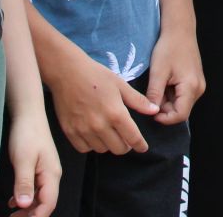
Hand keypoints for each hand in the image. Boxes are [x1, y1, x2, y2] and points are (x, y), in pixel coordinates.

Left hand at [3, 105, 61, 212]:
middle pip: (45, 202)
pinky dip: (26, 197)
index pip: (48, 203)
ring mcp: (46, 171)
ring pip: (40, 196)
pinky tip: (13, 200)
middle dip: (31, 214)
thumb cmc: (26, 134)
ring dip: (28, 207)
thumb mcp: (23, 160)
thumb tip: (25, 206)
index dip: (36, 216)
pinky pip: (35, 188)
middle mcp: (52, 175)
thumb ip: (24, 184)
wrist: (28, 113)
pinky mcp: (39, 167)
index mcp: (52, 174)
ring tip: (12, 213)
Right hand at [42, 50, 158, 153]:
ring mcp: (83, 130)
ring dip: (108, 144)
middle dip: (125, 145)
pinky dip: (91, 145)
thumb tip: (155, 110)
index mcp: (116, 114)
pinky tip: (93, 135)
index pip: (133, 138)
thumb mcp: (121, 84)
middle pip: (118, 149)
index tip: (143, 148)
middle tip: (125, 138)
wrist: (67, 72)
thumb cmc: (96, 75)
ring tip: (109, 133)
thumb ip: (138, 101)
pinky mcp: (70, 131)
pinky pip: (84, 148)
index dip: (140, 145)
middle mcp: (100, 126)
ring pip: (101, 150)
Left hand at [144, 26, 203, 125]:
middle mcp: (199, 89)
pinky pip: (183, 96)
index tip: (150, 111)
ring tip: (158, 85)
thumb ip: (154, 94)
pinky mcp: (195, 82)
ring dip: (167, 101)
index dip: (164, 118)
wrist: (180, 30)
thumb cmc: (169, 48)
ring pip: (181, 104)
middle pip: (181, 110)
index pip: (180, 116)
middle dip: (164, 108)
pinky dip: (171, 94)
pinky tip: (165, 82)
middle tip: (151, 95)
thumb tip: (151, 112)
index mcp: (191, 87)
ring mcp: (199, 85)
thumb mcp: (158, 72)